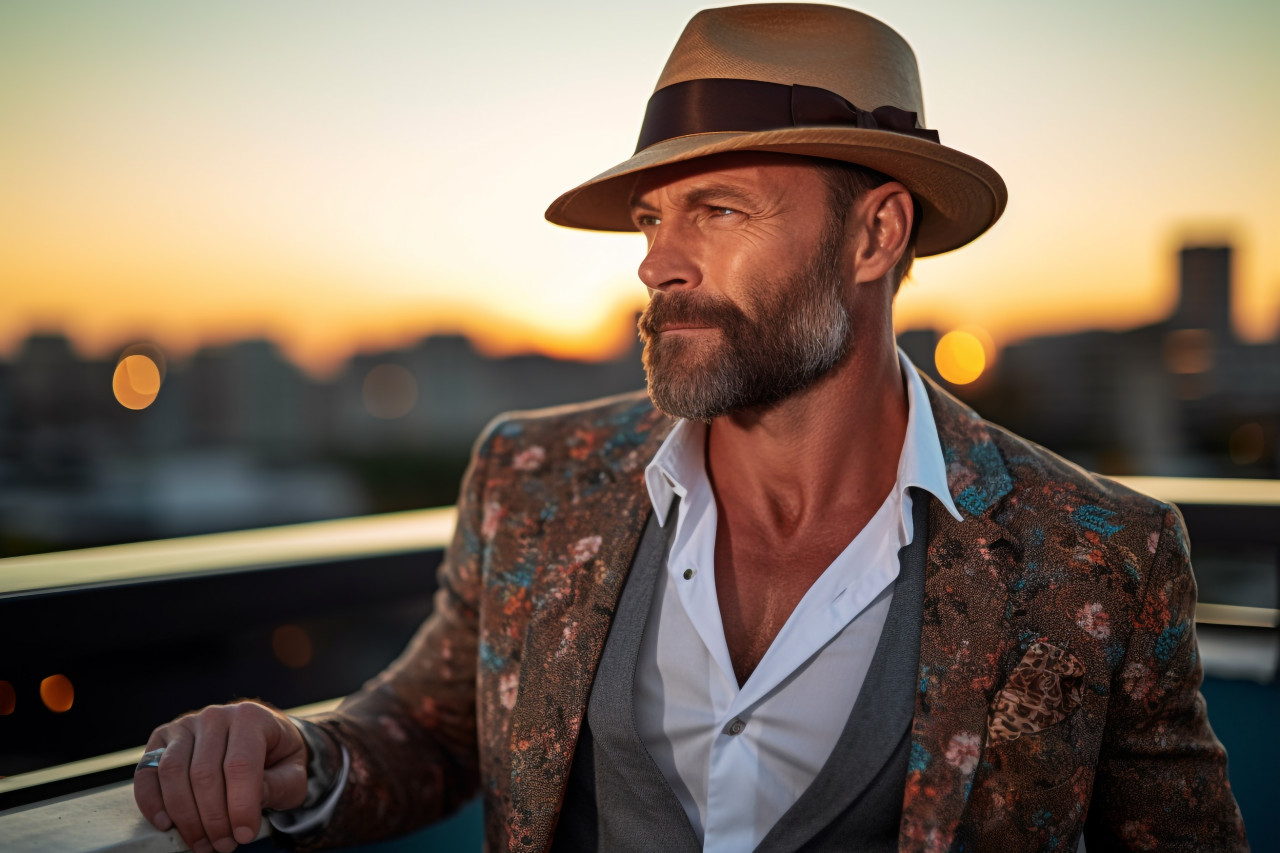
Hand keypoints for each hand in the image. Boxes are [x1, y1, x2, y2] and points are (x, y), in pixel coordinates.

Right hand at [133, 701, 307, 852]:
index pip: (240, 765)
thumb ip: (277, 786)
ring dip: (184, 816)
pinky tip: (165, 824)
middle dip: (212, 818)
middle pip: (204, 773)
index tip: (244, 836)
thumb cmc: (277, 760)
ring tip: (202, 843)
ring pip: (173, 773)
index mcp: (251, 718)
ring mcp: (185, 725)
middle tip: (223, 846)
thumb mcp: (292, 774)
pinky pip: (148, 772)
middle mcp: (215, 716)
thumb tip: (247, 806)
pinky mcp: (162, 739)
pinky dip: (151, 801)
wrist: (262, 739)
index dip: (240, 806)